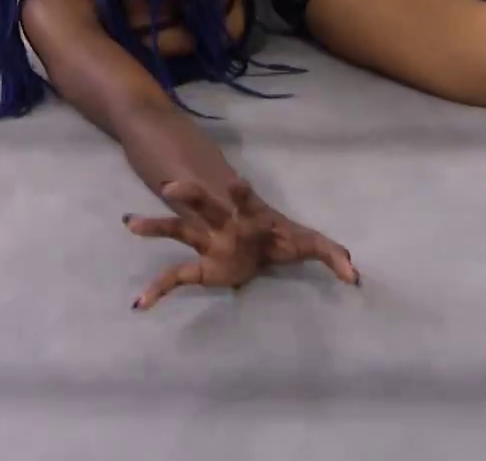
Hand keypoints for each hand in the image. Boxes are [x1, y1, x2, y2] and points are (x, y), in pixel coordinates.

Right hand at [123, 180, 358, 309]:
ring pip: (178, 230)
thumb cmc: (281, 238)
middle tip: (172, 187)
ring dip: (156, 227)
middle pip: (205, 205)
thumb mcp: (309, 244)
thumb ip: (332, 254)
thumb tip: (356, 275)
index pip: (246, 199)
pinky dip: (157, 290)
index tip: (236, 182)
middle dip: (190, 195)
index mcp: (250, 214)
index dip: (241, 192)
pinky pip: (174, 277)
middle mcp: (224, 223)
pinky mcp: (201, 268)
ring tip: (130, 223)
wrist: (259, 242)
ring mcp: (208, 243)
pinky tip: (140, 303)